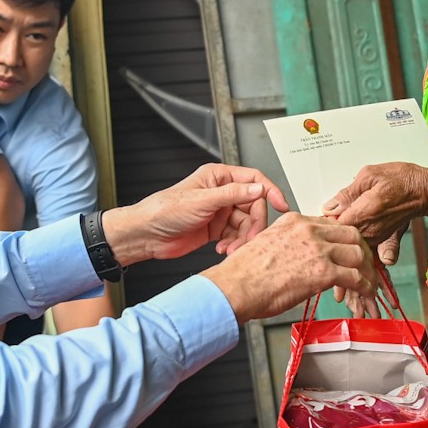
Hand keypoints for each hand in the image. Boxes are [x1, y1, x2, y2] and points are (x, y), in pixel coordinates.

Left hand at [103, 164, 289, 265]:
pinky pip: (236, 237)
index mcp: (218, 177)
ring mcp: (219, 212)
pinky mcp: (216, 230)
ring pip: (246, 224)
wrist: (146, 235)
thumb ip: (232, 195)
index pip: (253, 180)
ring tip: (231, 249)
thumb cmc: (164, 210)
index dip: (270, 191)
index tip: (281, 205)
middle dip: (254, 224)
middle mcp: (221, 193)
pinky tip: (223, 250)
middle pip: (253, 206)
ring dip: (243, 239)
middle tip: (251, 238)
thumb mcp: (201, 201)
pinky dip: (234, 245)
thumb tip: (258, 189)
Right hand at [205, 213, 378, 320]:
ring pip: (358, 253)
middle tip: (364, 264)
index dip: (343, 239)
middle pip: (351, 233)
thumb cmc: (244, 273)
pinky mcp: (323, 271)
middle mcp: (309, 230)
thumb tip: (299, 256)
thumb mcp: (266, 243)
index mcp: (294, 221)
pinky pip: (355, 276)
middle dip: (361, 250)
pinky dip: (365, 285)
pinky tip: (365, 292)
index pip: (331, 223)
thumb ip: (288, 244)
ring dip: (367, 269)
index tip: (347, 250)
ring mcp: (318, 249)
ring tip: (368, 281)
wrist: (236, 287)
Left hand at [324, 162, 427, 247]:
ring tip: (340, 224)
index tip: (317, 216)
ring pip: (349, 244)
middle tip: (324, 221)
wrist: (424, 191)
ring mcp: (376, 238)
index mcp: (364, 212)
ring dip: (341, 237)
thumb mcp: (370, 175)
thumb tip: (329, 207)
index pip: (332, 225)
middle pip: (339, 237)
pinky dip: (355, 243)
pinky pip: (363, 247)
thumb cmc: (401, 179)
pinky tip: (351, 235)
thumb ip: (347, 193)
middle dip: (329, 230)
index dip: (322, 221)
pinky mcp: (381, 241)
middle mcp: (369, 229)